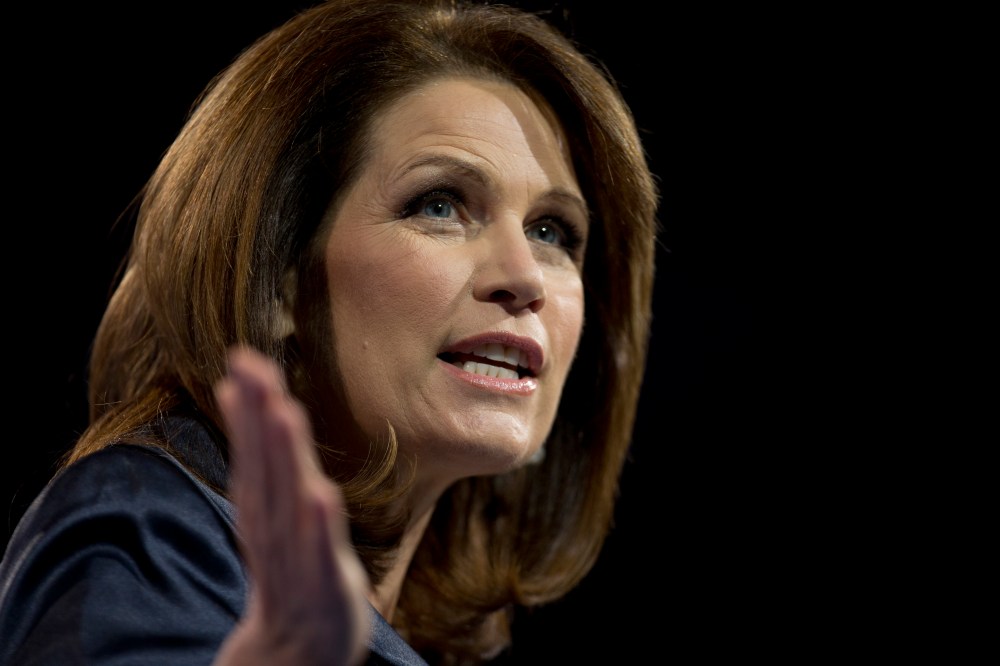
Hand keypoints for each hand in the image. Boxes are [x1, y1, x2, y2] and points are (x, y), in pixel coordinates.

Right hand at [212, 346, 370, 665]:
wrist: (294, 649)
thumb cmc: (287, 563)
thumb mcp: (267, 502)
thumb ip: (253, 447)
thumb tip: (233, 387)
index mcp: (264, 503)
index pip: (253, 448)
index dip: (248, 404)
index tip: (241, 357)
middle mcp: (275, 524)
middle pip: (267, 465)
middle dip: (260, 414)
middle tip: (252, 365)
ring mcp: (299, 554)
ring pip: (289, 499)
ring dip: (284, 457)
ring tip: (284, 412)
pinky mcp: (324, 585)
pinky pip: (320, 553)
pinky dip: (317, 528)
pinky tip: (320, 497)